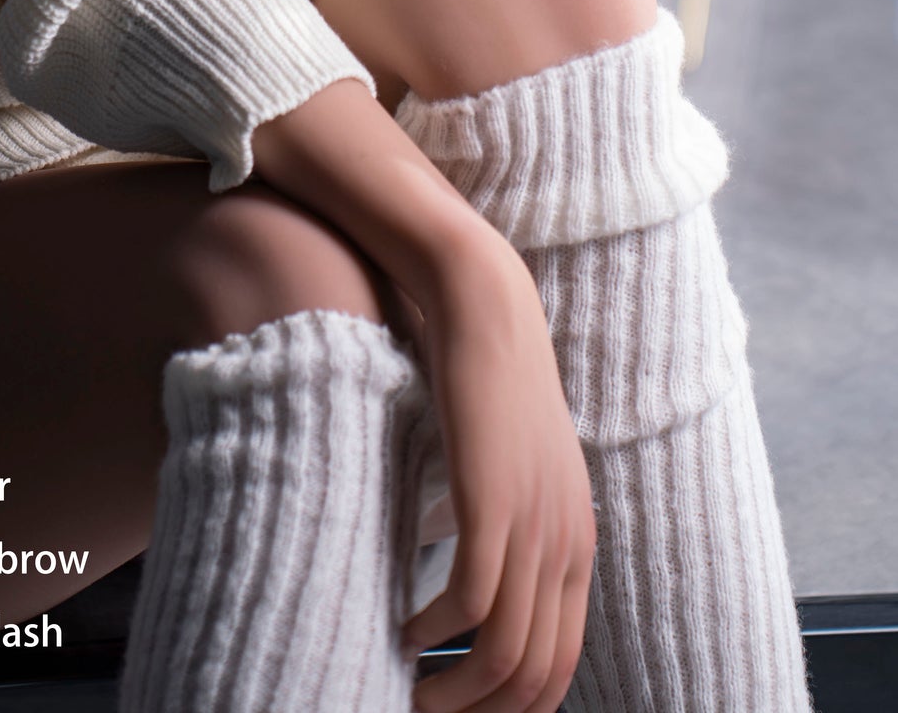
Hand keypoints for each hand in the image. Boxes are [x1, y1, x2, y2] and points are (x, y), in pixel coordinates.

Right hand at [403, 225, 594, 712]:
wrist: (488, 309)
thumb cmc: (486, 387)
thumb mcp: (512, 472)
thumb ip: (505, 530)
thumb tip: (465, 593)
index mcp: (576, 544)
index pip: (558, 669)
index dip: (508, 709)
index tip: (457, 710)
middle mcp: (566, 544)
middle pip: (534, 678)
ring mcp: (534, 525)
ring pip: (504, 653)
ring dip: (451, 691)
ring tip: (408, 692)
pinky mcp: (492, 501)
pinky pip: (470, 601)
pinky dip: (434, 633)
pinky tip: (403, 631)